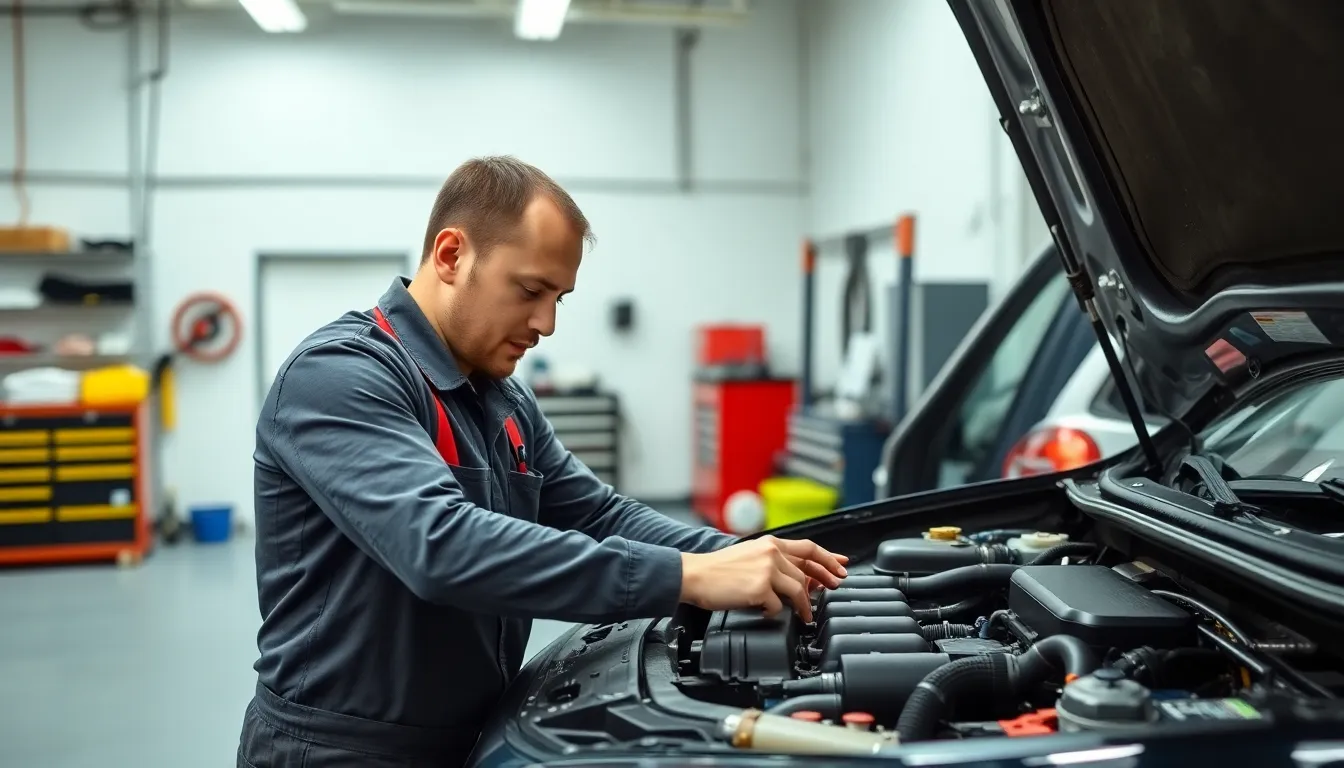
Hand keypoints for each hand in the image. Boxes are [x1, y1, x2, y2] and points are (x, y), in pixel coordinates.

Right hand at [679, 535, 847, 622]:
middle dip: (822, 585)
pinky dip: (773, 612)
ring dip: (803, 606)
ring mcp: (767, 571)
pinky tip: (765, 612)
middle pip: (806, 573)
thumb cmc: (717, 569)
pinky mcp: (760, 589)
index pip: (809, 548)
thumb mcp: (749, 556)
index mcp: (770, 543)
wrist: (694, 575)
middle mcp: (771, 554)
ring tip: (804, 616)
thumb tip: (797, 578)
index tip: (841, 566)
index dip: (829, 558)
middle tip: (831, 592)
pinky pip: (777, 606)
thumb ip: (773, 562)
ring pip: (797, 591)